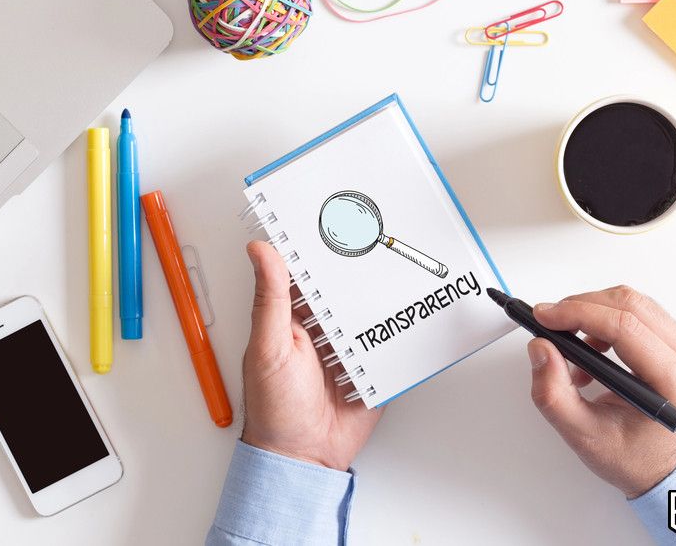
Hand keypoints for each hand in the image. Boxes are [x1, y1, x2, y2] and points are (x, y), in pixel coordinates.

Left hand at [240, 240, 382, 470]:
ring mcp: (350, 348)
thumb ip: (270, 300)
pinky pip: (391, 344)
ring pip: (371, 311)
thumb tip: (260, 251)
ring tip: (404, 267)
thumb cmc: (274, 409)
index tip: (334, 217)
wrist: (304, 460)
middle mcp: (323, 328)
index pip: (308, 271)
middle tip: (380, 239)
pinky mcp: (372, 369)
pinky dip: (402, 331)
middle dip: (361, 269)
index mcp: (293, 317)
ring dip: (384, 296)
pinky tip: (415, 312)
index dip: (319, 246)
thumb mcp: (269, 347)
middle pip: (346, 288)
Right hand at [527, 286, 675, 497]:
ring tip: (572, 348)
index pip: (624, 327)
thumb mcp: (584, 435)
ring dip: (592, 313)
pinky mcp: (674, 342)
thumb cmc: (635, 458)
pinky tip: (591, 351)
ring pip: (632, 302)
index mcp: (672, 380)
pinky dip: (605, 321)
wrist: (666, 469)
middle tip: (549, 323)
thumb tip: (541, 349)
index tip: (545, 316)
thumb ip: (554, 394)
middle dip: (580, 306)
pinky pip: (636, 312)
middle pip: (628, 304)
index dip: (578, 314)